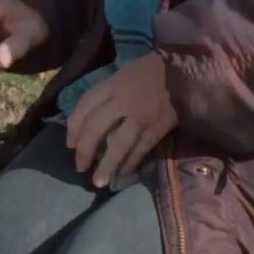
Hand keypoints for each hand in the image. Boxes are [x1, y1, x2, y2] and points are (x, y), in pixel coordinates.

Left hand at [64, 54, 177, 188]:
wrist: (182, 72)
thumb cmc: (148, 72)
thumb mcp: (122, 75)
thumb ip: (106, 95)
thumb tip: (88, 124)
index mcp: (112, 84)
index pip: (85, 105)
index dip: (74, 126)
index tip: (70, 144)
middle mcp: (123, 100)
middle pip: (96, 126)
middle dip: (85, 149)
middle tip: (80, 167)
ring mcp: (141, 116)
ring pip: (119, 143)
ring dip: (107, 164)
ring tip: (99, 182)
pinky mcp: (157, 128)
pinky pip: (140, 149)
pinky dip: (131, 163)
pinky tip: (123, 173)